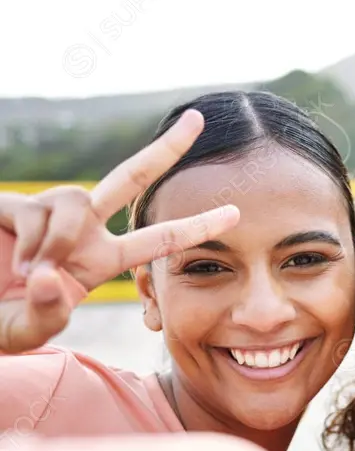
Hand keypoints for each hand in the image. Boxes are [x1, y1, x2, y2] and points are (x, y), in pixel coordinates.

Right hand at [0, 109, 239, 352]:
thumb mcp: (26, 331)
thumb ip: (47, 315)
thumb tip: (54, 279)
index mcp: (101, 261)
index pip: (159, 240)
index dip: (197, 226)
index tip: (236, 211)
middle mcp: (82, 230)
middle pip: (131, 178)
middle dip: (166, 150)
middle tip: (198, 119)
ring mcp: (49, 213)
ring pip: (79, 201)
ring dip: (61, 241)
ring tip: (34, 273)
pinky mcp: (13, 204)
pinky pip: (38, 212)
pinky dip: (32, 242)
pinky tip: (15, 263)